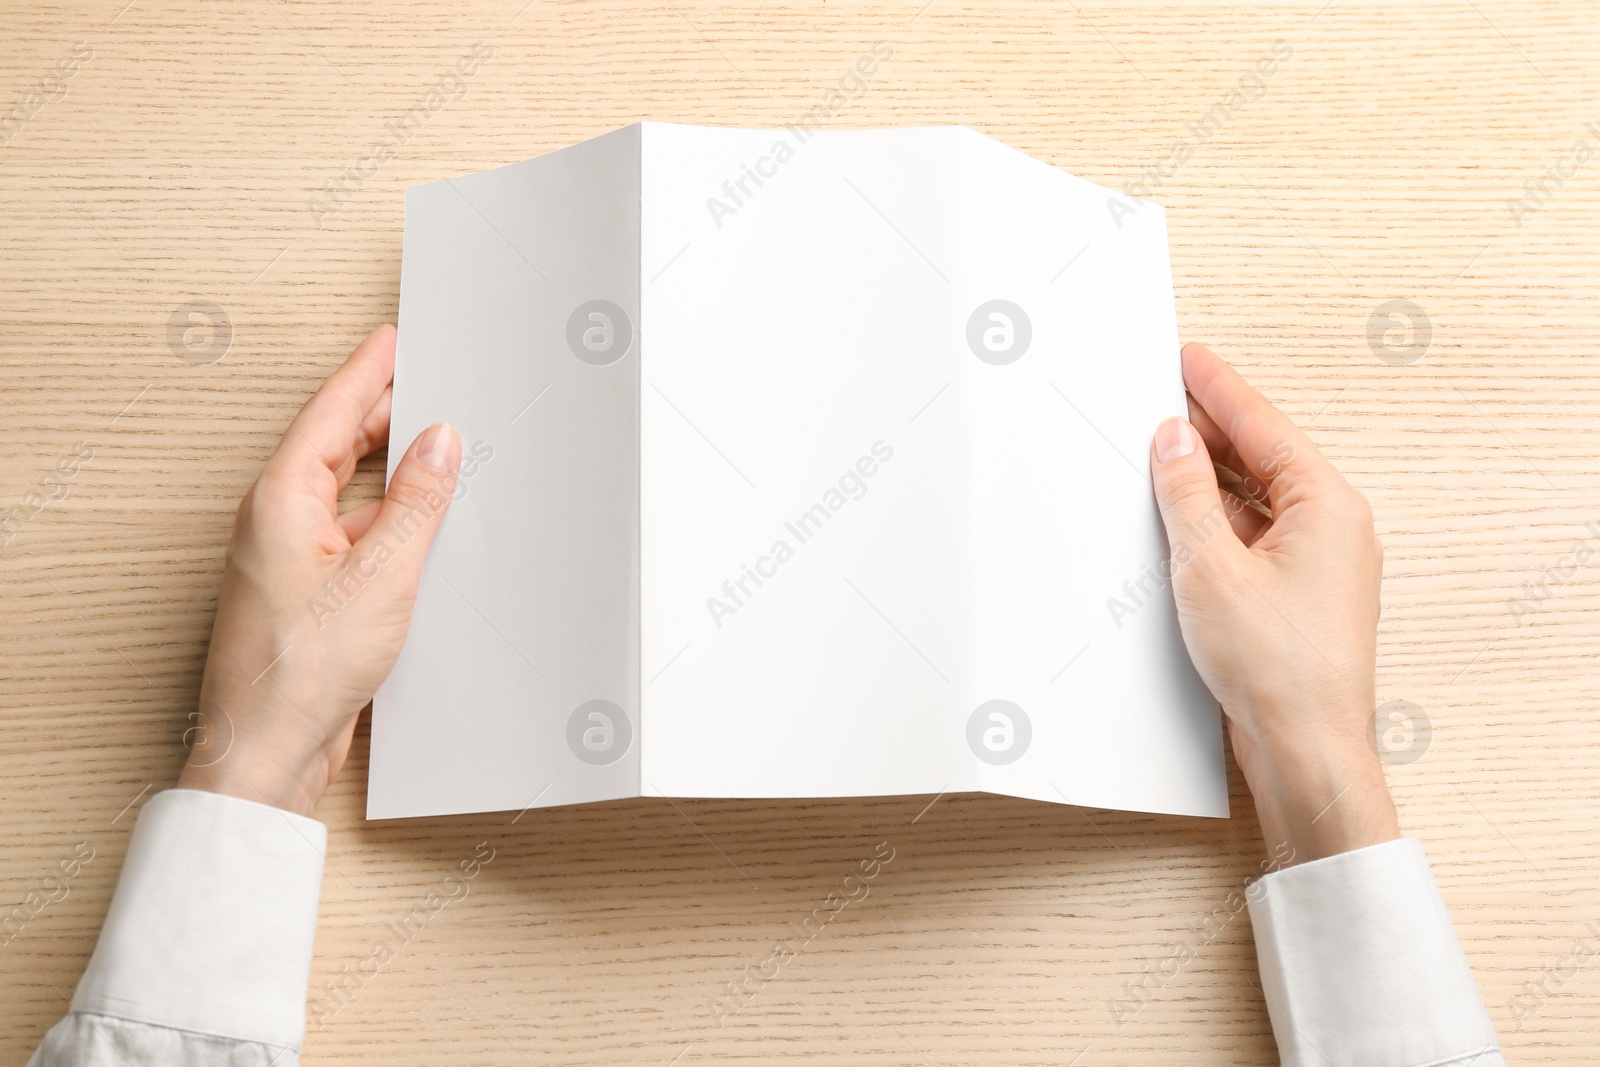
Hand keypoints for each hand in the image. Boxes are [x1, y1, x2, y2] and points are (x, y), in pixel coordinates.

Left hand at [178, 325, 460, 817]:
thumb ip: (415, 502)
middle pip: (336, 447)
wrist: (268, 749)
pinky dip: (390, 521)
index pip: (331, 412)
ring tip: (440, 449)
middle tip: (427, 381)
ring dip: (392, 473)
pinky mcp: (309, 596)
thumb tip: (439, 443)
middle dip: (383, 413)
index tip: (394, 339)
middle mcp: (278, 522)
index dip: (368, 372)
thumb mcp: (381, 572)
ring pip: (349, 495)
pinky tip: (424, 528)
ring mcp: (290, 560)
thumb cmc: (301, 668)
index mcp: (281, 499)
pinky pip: (355, 537)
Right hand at [1149, 341, 1398, 864]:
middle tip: (1161, 396)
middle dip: (1209, 429)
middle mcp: (1332, 529)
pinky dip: (1214, 522)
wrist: (1306, 751)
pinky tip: (1178, 519)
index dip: (1218, 388)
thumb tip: (1173, 440)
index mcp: (1327, 506)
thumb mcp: (1210, 567)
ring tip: (1158, 453)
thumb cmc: (1276, 669)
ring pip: (1255, 499)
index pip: (1264, 426)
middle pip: (1262, 458)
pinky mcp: (1296, 597)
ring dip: (1207, 479)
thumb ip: (1187, 495)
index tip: (1186, 357)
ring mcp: (1317, 565)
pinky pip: (1252, 537)